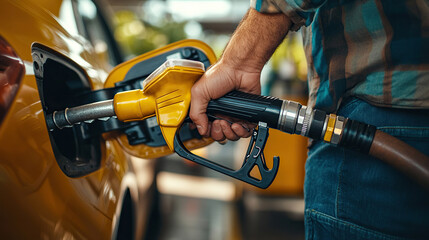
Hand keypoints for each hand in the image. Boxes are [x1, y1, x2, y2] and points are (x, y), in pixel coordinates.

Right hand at [189, 8, 290, 141]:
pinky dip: (242, 132)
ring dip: (230, 133)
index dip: (207, 132)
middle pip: (219, 135)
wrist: (240, 68)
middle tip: (219, 122)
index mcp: (208, 109)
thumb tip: (200, 129)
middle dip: (218, 133)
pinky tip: (239, 124)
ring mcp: (233, 114)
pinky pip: (245, 131)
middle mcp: (220, 113)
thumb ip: (196, 112)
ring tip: (229, 123)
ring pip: (232, 136)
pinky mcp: (246, 115)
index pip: (206, 129)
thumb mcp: (199, 92)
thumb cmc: (220, 74)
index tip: (209, 126)